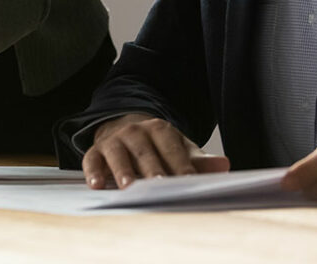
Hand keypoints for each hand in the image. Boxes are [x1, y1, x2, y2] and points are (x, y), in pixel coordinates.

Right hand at [82, 113, 229, 188]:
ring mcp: (114, 140)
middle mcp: (135, 131)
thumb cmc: (157, 146)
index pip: (172, 149)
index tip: (188, 182)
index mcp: (160, 129)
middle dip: (151, 169)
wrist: (125, 129)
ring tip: (128, 186)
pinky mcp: (96, 150)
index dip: (180, 166)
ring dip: (123, 170)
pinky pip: (92, 160)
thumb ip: (198, 161)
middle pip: (145, 152)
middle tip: (159, 185)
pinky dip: (93, 172)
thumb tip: (224, 165)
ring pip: (118, 154)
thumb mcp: (178, 148)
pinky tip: (97, 185)